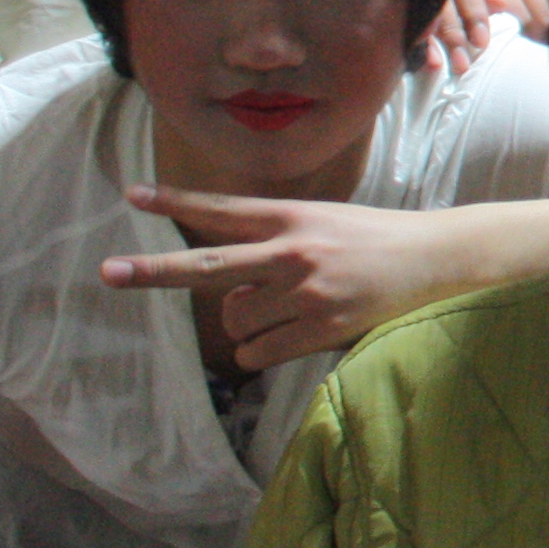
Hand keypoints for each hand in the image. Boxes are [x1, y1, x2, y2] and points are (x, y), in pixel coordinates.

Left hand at [106, 189, 465, 372]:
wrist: (439, 258)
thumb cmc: (379, 241)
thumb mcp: (326, 223)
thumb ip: (277, 245)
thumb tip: (229, 295)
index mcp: (292, 217)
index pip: (224, 210)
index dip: (176, 203)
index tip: (133, 195)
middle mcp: (292, 250)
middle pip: (208, 266)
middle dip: (154, 270)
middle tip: (109, 273)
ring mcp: (306, 289)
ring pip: (236, 319)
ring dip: (248, 323)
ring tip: (288, 311)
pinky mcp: (321, 325)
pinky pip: (259, 352)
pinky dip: (265, 350)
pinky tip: (296, 335)